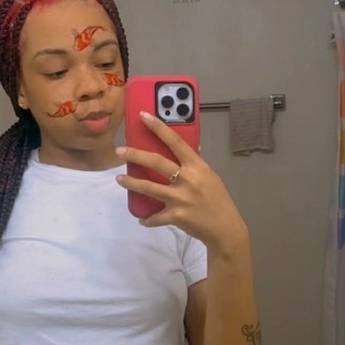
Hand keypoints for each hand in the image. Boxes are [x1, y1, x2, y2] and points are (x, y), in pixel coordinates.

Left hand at [115, 112, 247, 252]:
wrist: (226, 228)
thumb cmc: (217, 200)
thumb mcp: (209, 176)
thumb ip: (192, 167)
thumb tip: (178, 154)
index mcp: (197, 166)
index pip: (175, 141)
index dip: (158, 127)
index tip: (143, 116)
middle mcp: (188, 179)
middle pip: (156, 162)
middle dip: (135, 154)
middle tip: (120, 150)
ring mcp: (181, 198)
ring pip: (149, 187)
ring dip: (131, 183)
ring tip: (119, 178)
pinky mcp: (176, 216)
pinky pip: (155, 217)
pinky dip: (147, 219)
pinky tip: (142, 219)